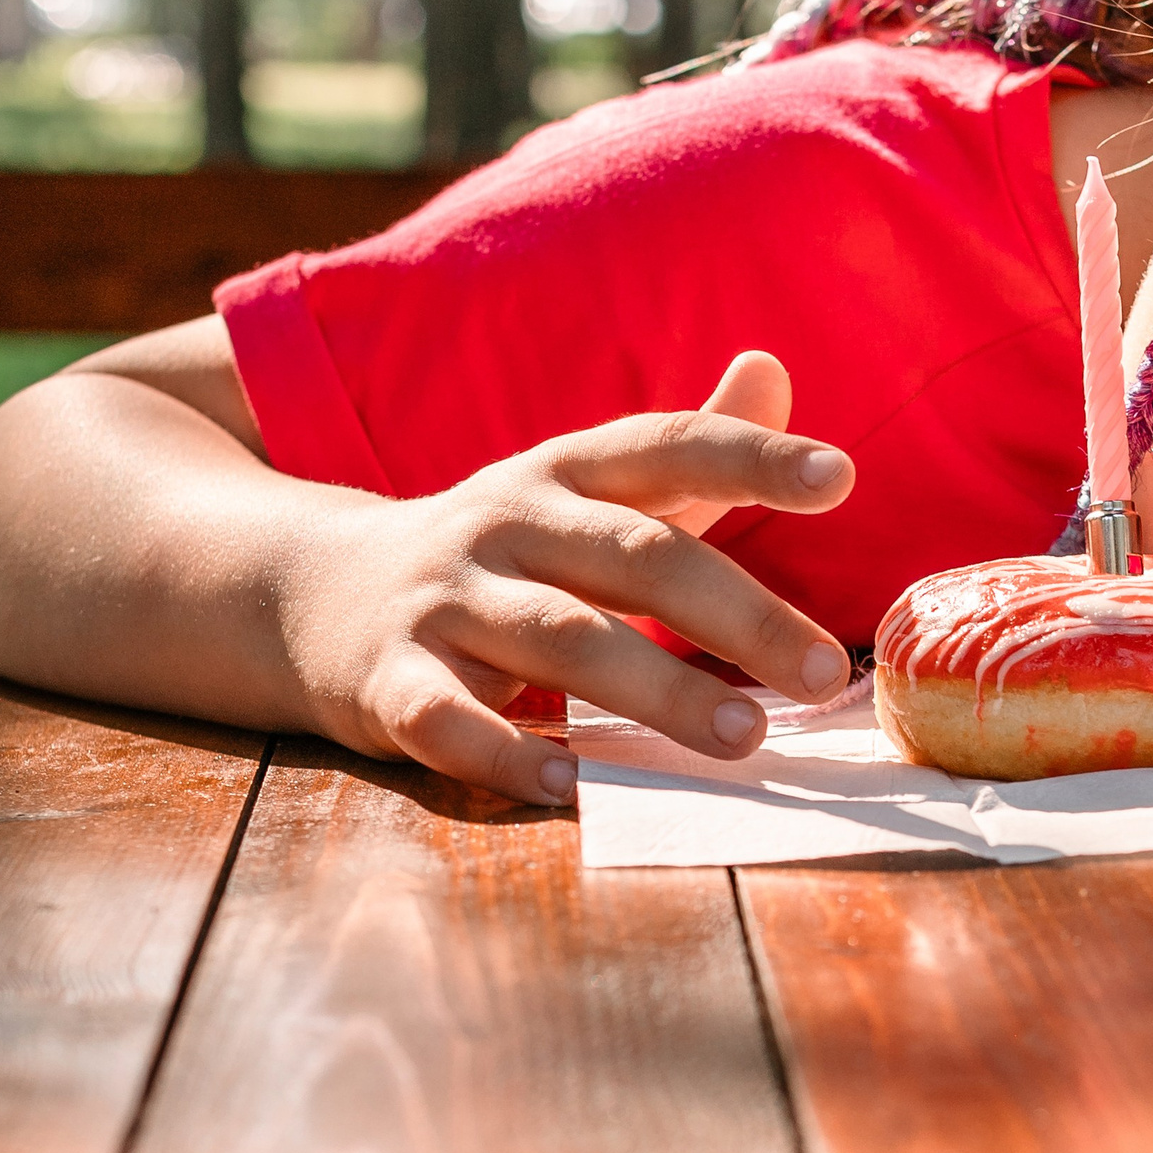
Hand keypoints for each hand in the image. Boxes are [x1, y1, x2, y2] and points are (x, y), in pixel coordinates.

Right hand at [285, 351, 856, 805]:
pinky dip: (508, 752)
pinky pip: (447, 717)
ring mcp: (443, 599)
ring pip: (558, 637)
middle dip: (735, 614)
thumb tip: (773, 368)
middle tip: (822, 671)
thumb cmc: (499, 548)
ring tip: (742, 734)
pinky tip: (575, 783)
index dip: (752, 455)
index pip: (667, 445)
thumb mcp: (581, 485)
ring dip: (655, 688)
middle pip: (634, 555)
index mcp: (565, 471)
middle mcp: (507, 521)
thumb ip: (687, 445)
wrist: (310, 591)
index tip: (841, 479)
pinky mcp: (388, 680)